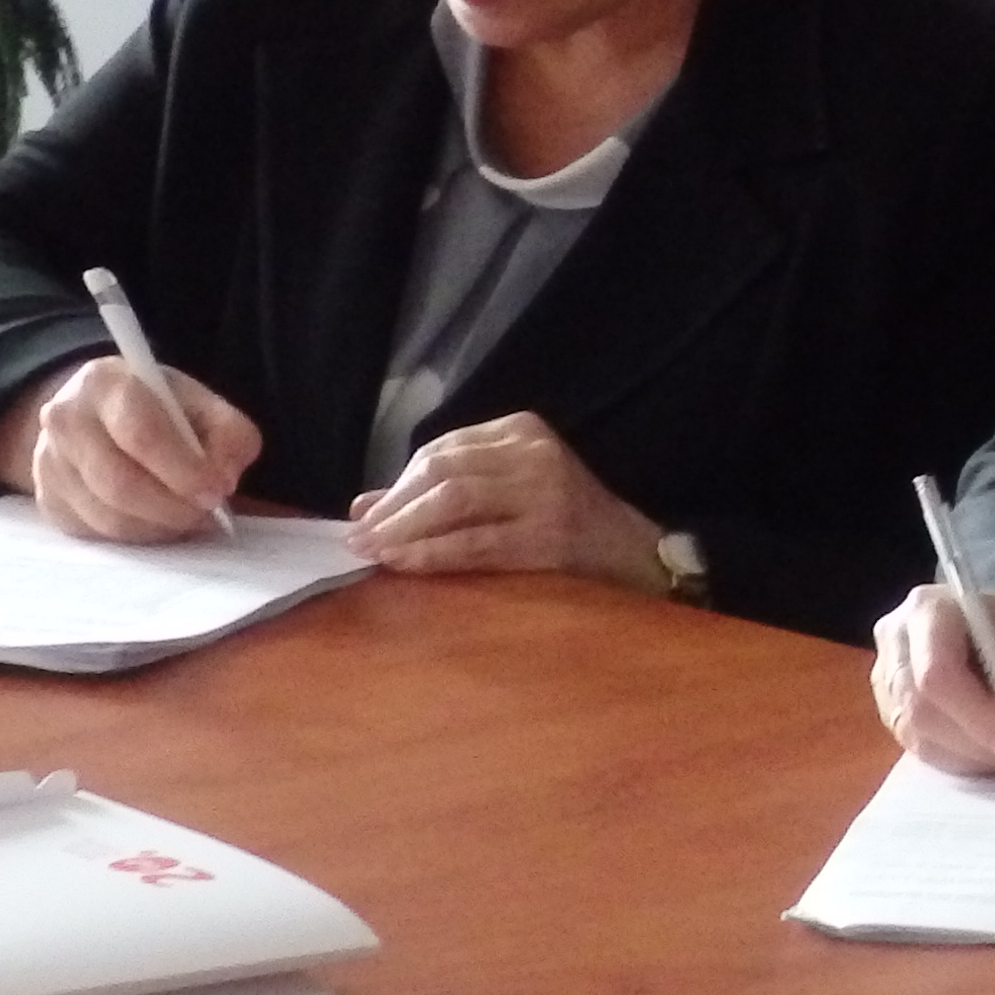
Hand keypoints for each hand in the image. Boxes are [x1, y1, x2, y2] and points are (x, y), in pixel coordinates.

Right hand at [0, 355, 263, 540]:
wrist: (97, 415)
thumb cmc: (157, 410)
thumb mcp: (201, 404)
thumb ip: (229, 434)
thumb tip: (223, 479)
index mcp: (105, 383)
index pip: (141, 434)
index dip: (184, 470)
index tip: (216, 491)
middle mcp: (65, 420)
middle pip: (120, 483)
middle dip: (173, 508)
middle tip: (205, 513)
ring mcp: (49, 463)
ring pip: (109, 517)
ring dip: (158, 526)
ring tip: (186, 516)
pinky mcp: (49, 501)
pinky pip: (97, 534)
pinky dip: (138, 536)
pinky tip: (157, 520)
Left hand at [347, 414, 658, 589]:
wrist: (635, 556)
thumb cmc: (566, 524)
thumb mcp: (508, 490)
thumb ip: (441, 492)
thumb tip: (363, 507)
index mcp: (523, 430)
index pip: (442, 449)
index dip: (397, 484)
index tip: (367, 516)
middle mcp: (534, 453)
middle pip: (442, 471)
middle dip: (394, 507)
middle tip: (358, 538)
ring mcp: (545, 493)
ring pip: (454, 501)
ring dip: (404, 528)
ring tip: (373, 551)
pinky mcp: (549, 536)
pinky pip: (475, 543)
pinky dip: (433, 554)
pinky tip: (405, 564)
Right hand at [872, 584, 994, 769]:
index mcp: (929, 609)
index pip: (936, 674)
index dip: (976, 717)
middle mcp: (896, 641)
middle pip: (921, 711)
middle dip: (977, 744)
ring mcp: (886, 679)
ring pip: (918, 737)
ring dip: (973, 757)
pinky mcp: (892, 709)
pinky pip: (920, 750)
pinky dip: (963, 761)